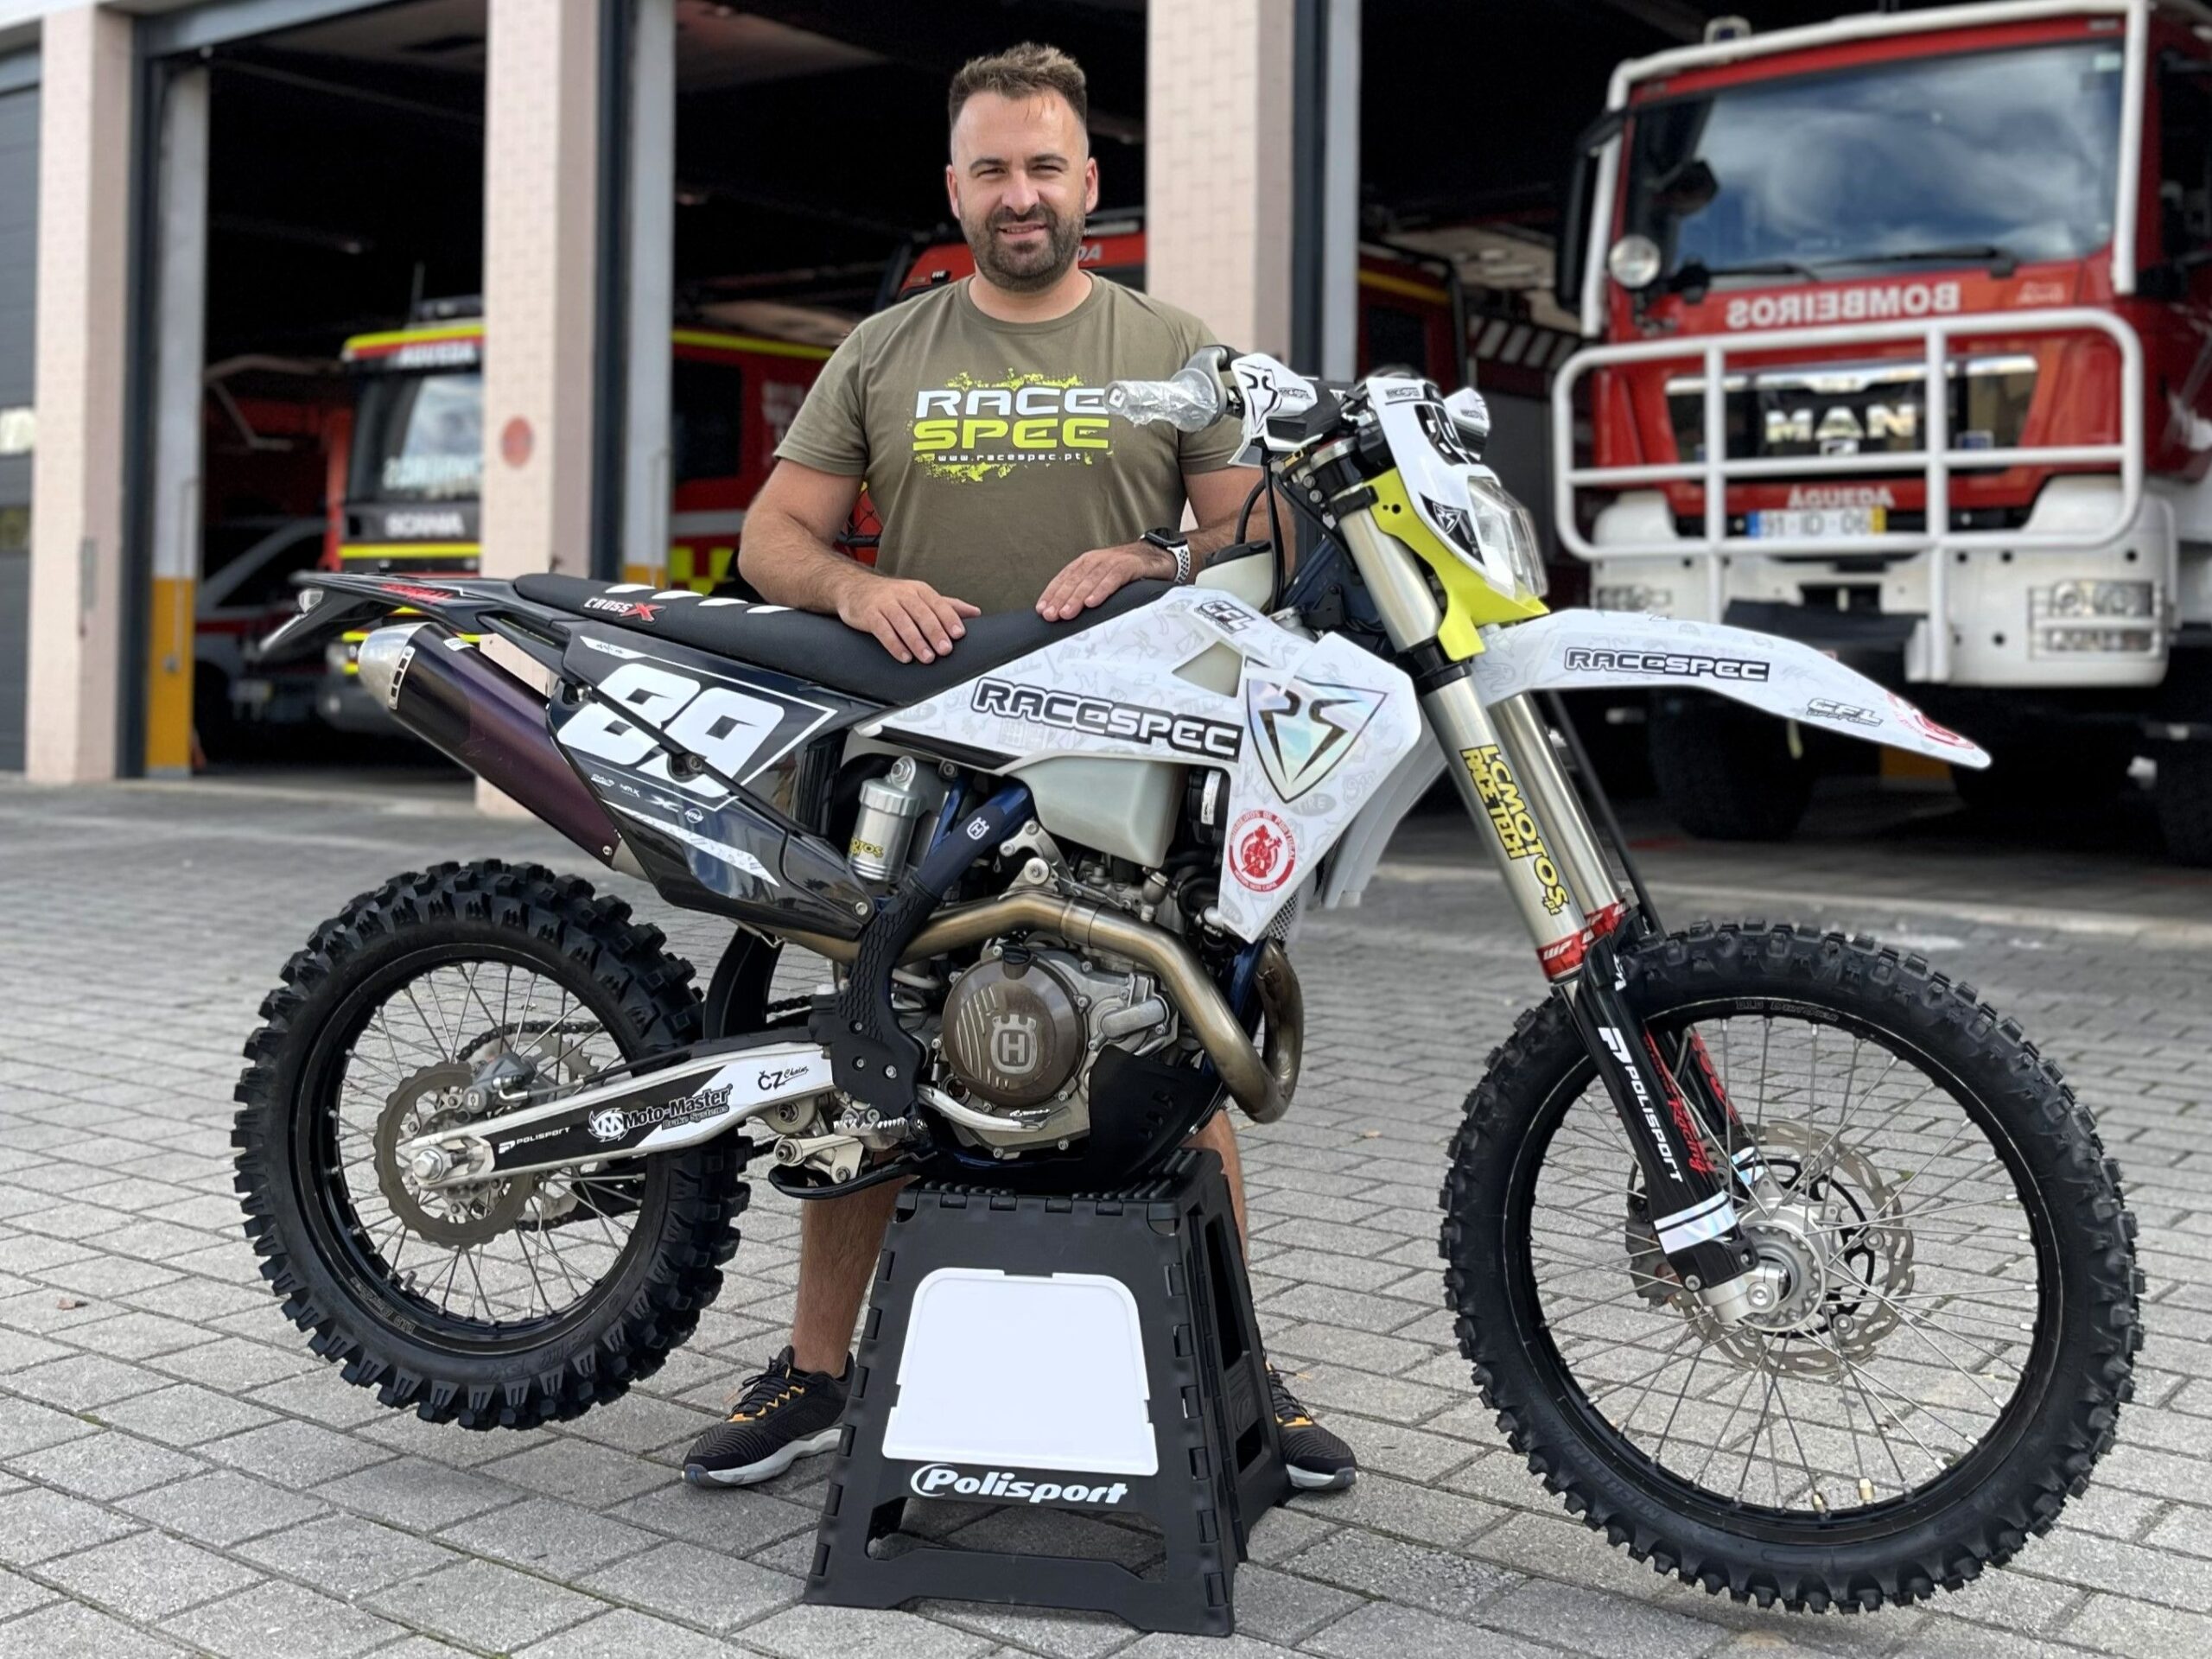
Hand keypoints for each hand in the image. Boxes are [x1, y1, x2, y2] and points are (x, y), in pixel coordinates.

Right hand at [836, 575, 980, 663]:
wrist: (854, 588)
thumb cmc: (891, 596)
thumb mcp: (920, 596)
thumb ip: (947, 605)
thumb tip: (975, 612)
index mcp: (919, 590)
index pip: (938, 604)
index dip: (949, 619)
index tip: (959, 634)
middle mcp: (903, 594)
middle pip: (922, 614)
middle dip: (935, 632)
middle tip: (945, 650)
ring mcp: (885, 603)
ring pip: (903, 622)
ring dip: (916, 641)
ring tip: (927, 658)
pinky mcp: (869, 614)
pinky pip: (883, 630)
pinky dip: (894, 644)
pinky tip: (904, 656)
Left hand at [1036, 543, 1174, 621]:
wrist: (1160, 557)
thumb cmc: (1130, 573)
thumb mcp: (1105, 580)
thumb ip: (1088, 591)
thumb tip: (1068, 613)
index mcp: (1087, 563)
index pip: (1064, 578)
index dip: (1052, 594)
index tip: (1041, 610)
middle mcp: (1097, 559)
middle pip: (1074, 580)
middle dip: (1060, 598)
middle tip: (1050, 615)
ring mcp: (1113, 561)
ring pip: (1090, 579)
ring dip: (1076, 597)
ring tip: (1067, 613)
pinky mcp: (1130, 565)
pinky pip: (1113, 578)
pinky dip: (1102, 590)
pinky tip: (1092, 603)